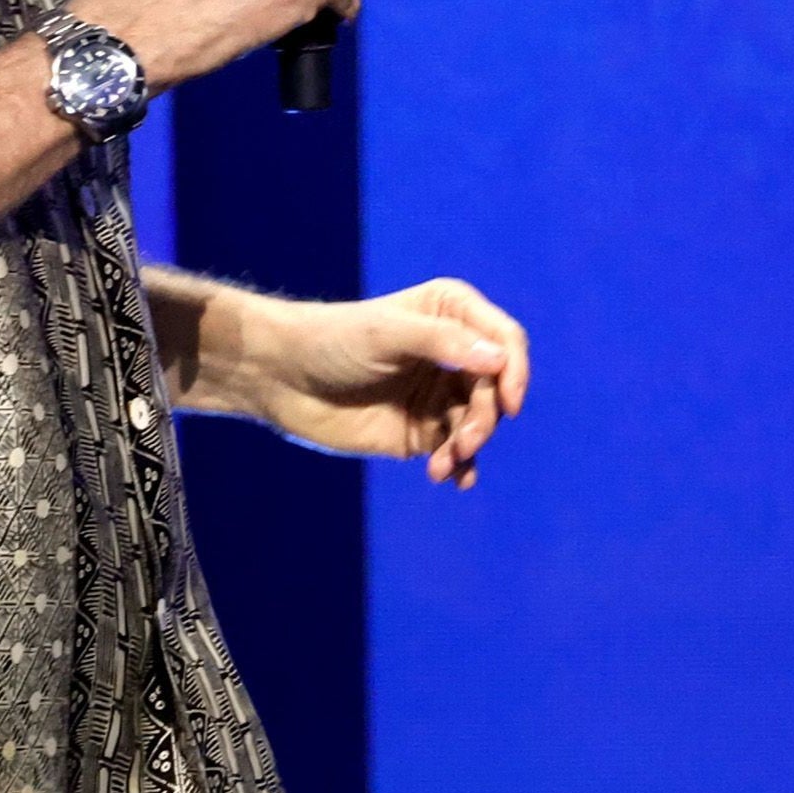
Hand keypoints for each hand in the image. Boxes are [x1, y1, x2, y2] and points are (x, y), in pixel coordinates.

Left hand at [238, 277, 532, 486]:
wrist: (279, 378)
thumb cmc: (330, 341)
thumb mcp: (386, 333)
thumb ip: (443, 342)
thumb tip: (499, 361)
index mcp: (453, 313)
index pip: (505, 341)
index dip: (514, 372)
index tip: (509, 404)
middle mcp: (455, 353)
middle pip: (495, 389)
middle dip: (485, 418)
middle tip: (462, 443)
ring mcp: (439, 393)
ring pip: (478, 423)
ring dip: (469, 445)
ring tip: (443, 463)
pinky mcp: (422, 431)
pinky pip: (455, 452)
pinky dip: (459, 467)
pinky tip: (452, 479)